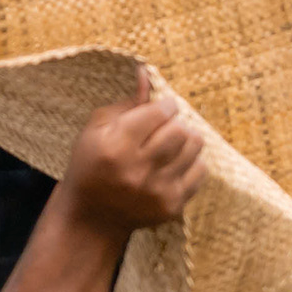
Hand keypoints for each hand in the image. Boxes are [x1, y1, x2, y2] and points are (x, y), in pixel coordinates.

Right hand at [61, 73, 204, 234]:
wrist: (91, 218)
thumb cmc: (91, 165)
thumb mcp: (97, 129)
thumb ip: (127, 102)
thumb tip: (146, 73)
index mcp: (115, 147)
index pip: (159, 112)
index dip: (165, 105)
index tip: (161, 108)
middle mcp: (137, 171)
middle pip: (181, 130)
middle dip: (175, 122)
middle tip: (164, 127)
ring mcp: (157, 192)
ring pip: (195, 148)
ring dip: (185, 140)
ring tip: (170, 144)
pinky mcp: (171, 207)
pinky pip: (200, 171)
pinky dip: (191, 163)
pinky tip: (174, 164)